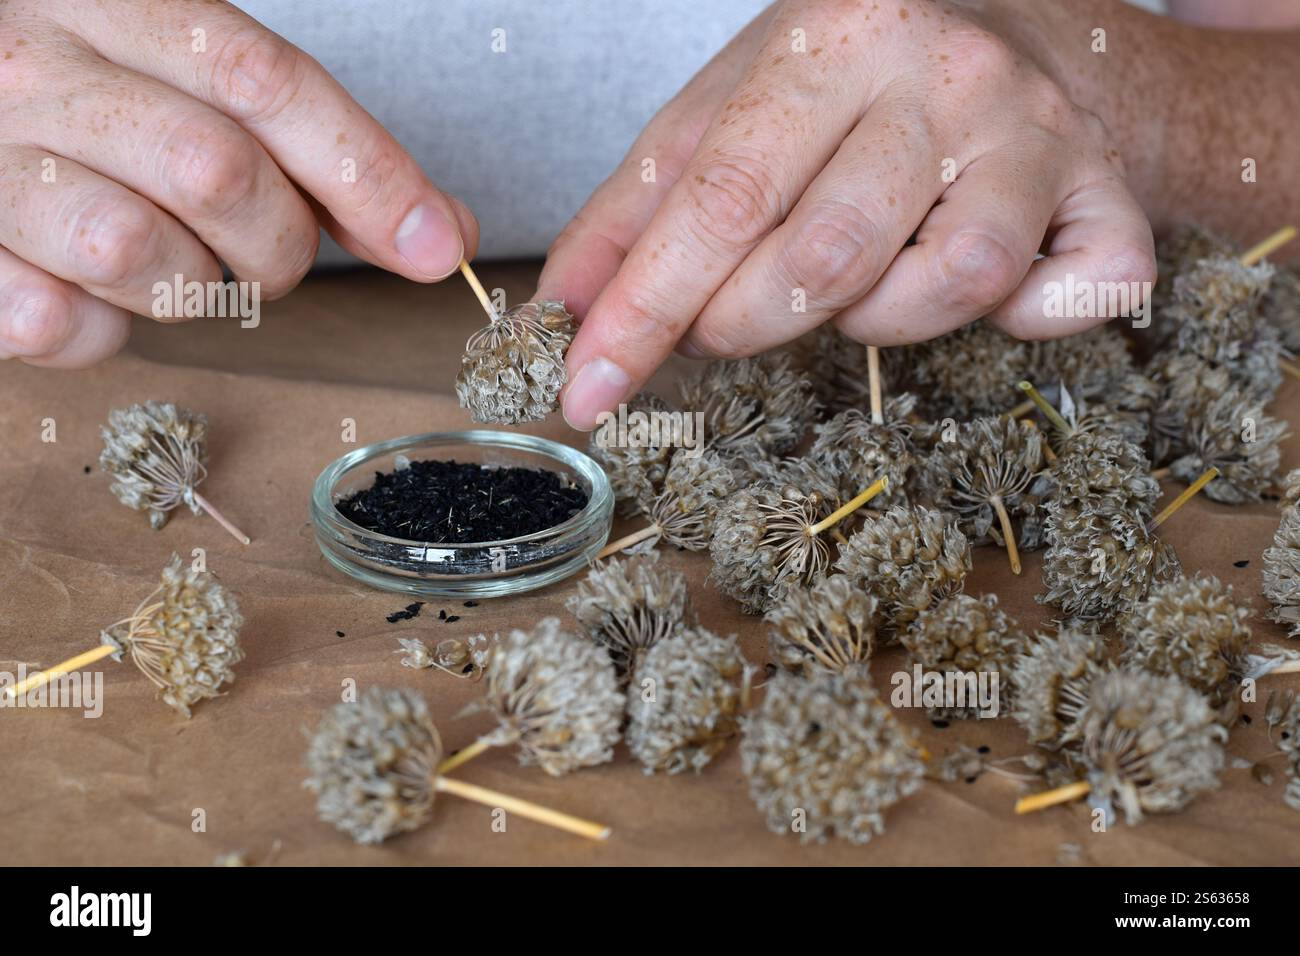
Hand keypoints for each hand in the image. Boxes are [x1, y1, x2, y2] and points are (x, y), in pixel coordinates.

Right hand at [0, 0, 476, 366]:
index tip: (433, 244)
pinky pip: (60, 323)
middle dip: (276, 244)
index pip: (266, 81)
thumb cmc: (90, 114)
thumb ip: (312, 150)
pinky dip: (101, 332)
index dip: (365, 171)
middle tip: (261, 254)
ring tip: (163, 263)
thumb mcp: (191, 87)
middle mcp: (36, 65)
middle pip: (217, 172)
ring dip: (187, 288)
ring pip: (137, 252)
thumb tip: (441, 232)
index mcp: (114, 4)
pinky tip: (88, 295)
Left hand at [541, 0, 1155, 429]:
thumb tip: (561, 314)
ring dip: (876, 323)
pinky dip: (1021, 321)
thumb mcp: (731, 108)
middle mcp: (944, 76)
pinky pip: (1067, 300)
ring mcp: (1040, 136)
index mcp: (832, 38)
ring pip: (945, 287)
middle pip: (824, 257)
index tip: (585, 394)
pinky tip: (991, 286)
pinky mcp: (1111, 197)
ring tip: (862, 279)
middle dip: (747, 324)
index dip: (643, 311)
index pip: (718, 199)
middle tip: (730, 318)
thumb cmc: (857, 82)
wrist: (1036, 26)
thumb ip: (639, 207)